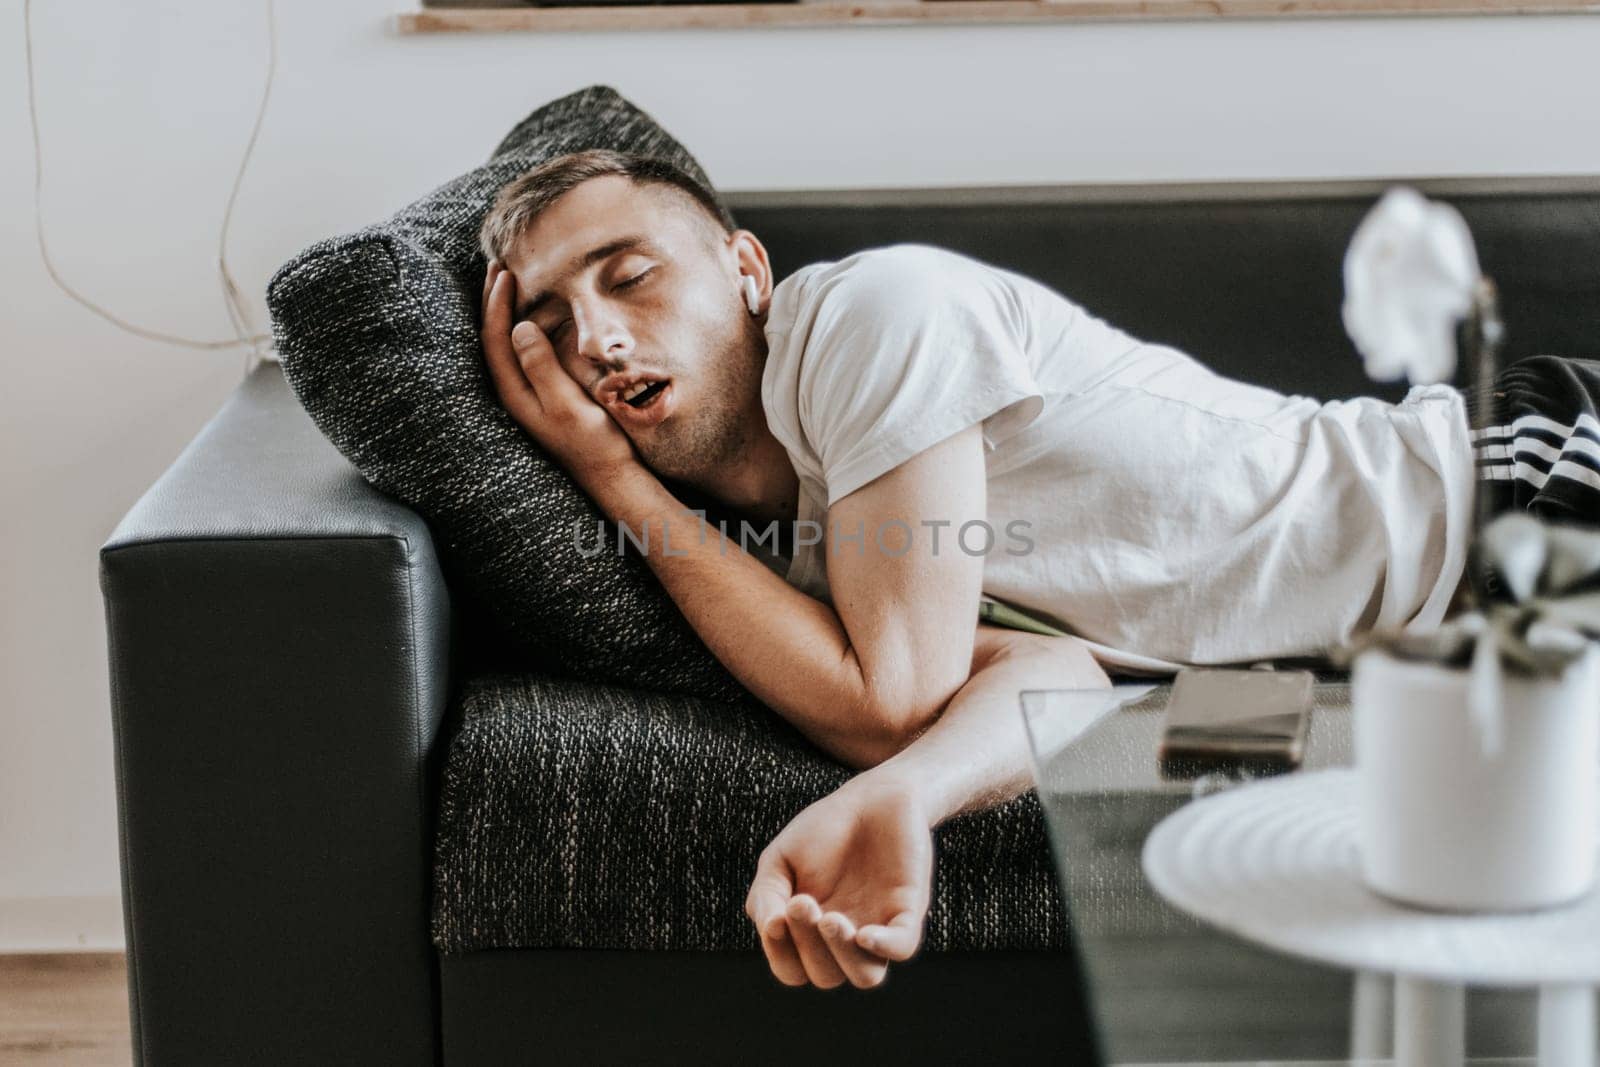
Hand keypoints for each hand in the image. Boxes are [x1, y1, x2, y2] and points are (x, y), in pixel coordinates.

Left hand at [480, 259, 638, 485]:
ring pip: (505, 344)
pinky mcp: (541, 394)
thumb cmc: (592, 442)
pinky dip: (520, 327)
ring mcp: (526, 394)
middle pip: (493, 339)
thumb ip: (541, 367)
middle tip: (496, 265)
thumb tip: (519, 329)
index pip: (495, 339)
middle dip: (492, 301)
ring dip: (504, 311)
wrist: (609, 473)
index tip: (505, 273)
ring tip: (506, 282)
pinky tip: (530, 316)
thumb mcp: (567, 404)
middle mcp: (514, 392)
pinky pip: (521, 352)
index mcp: (514, 392)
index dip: (496, 304)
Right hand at [745, 776, 932, 989]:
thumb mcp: (779, 859)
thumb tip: (770, 930)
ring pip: (865, 976)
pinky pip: (902, 948)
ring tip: (831, 918)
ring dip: (842, 955)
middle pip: (825, 976)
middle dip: (808, 945)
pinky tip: (864, 932)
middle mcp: (846, 937)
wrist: (872, 796)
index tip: (777, 918)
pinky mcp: (908, 909)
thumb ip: (765, 898)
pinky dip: (883, 947)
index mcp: (812, 932)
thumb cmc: (823, 829)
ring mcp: (879, 925)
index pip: (794, 969)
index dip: (781, 955)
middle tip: (804, 902)